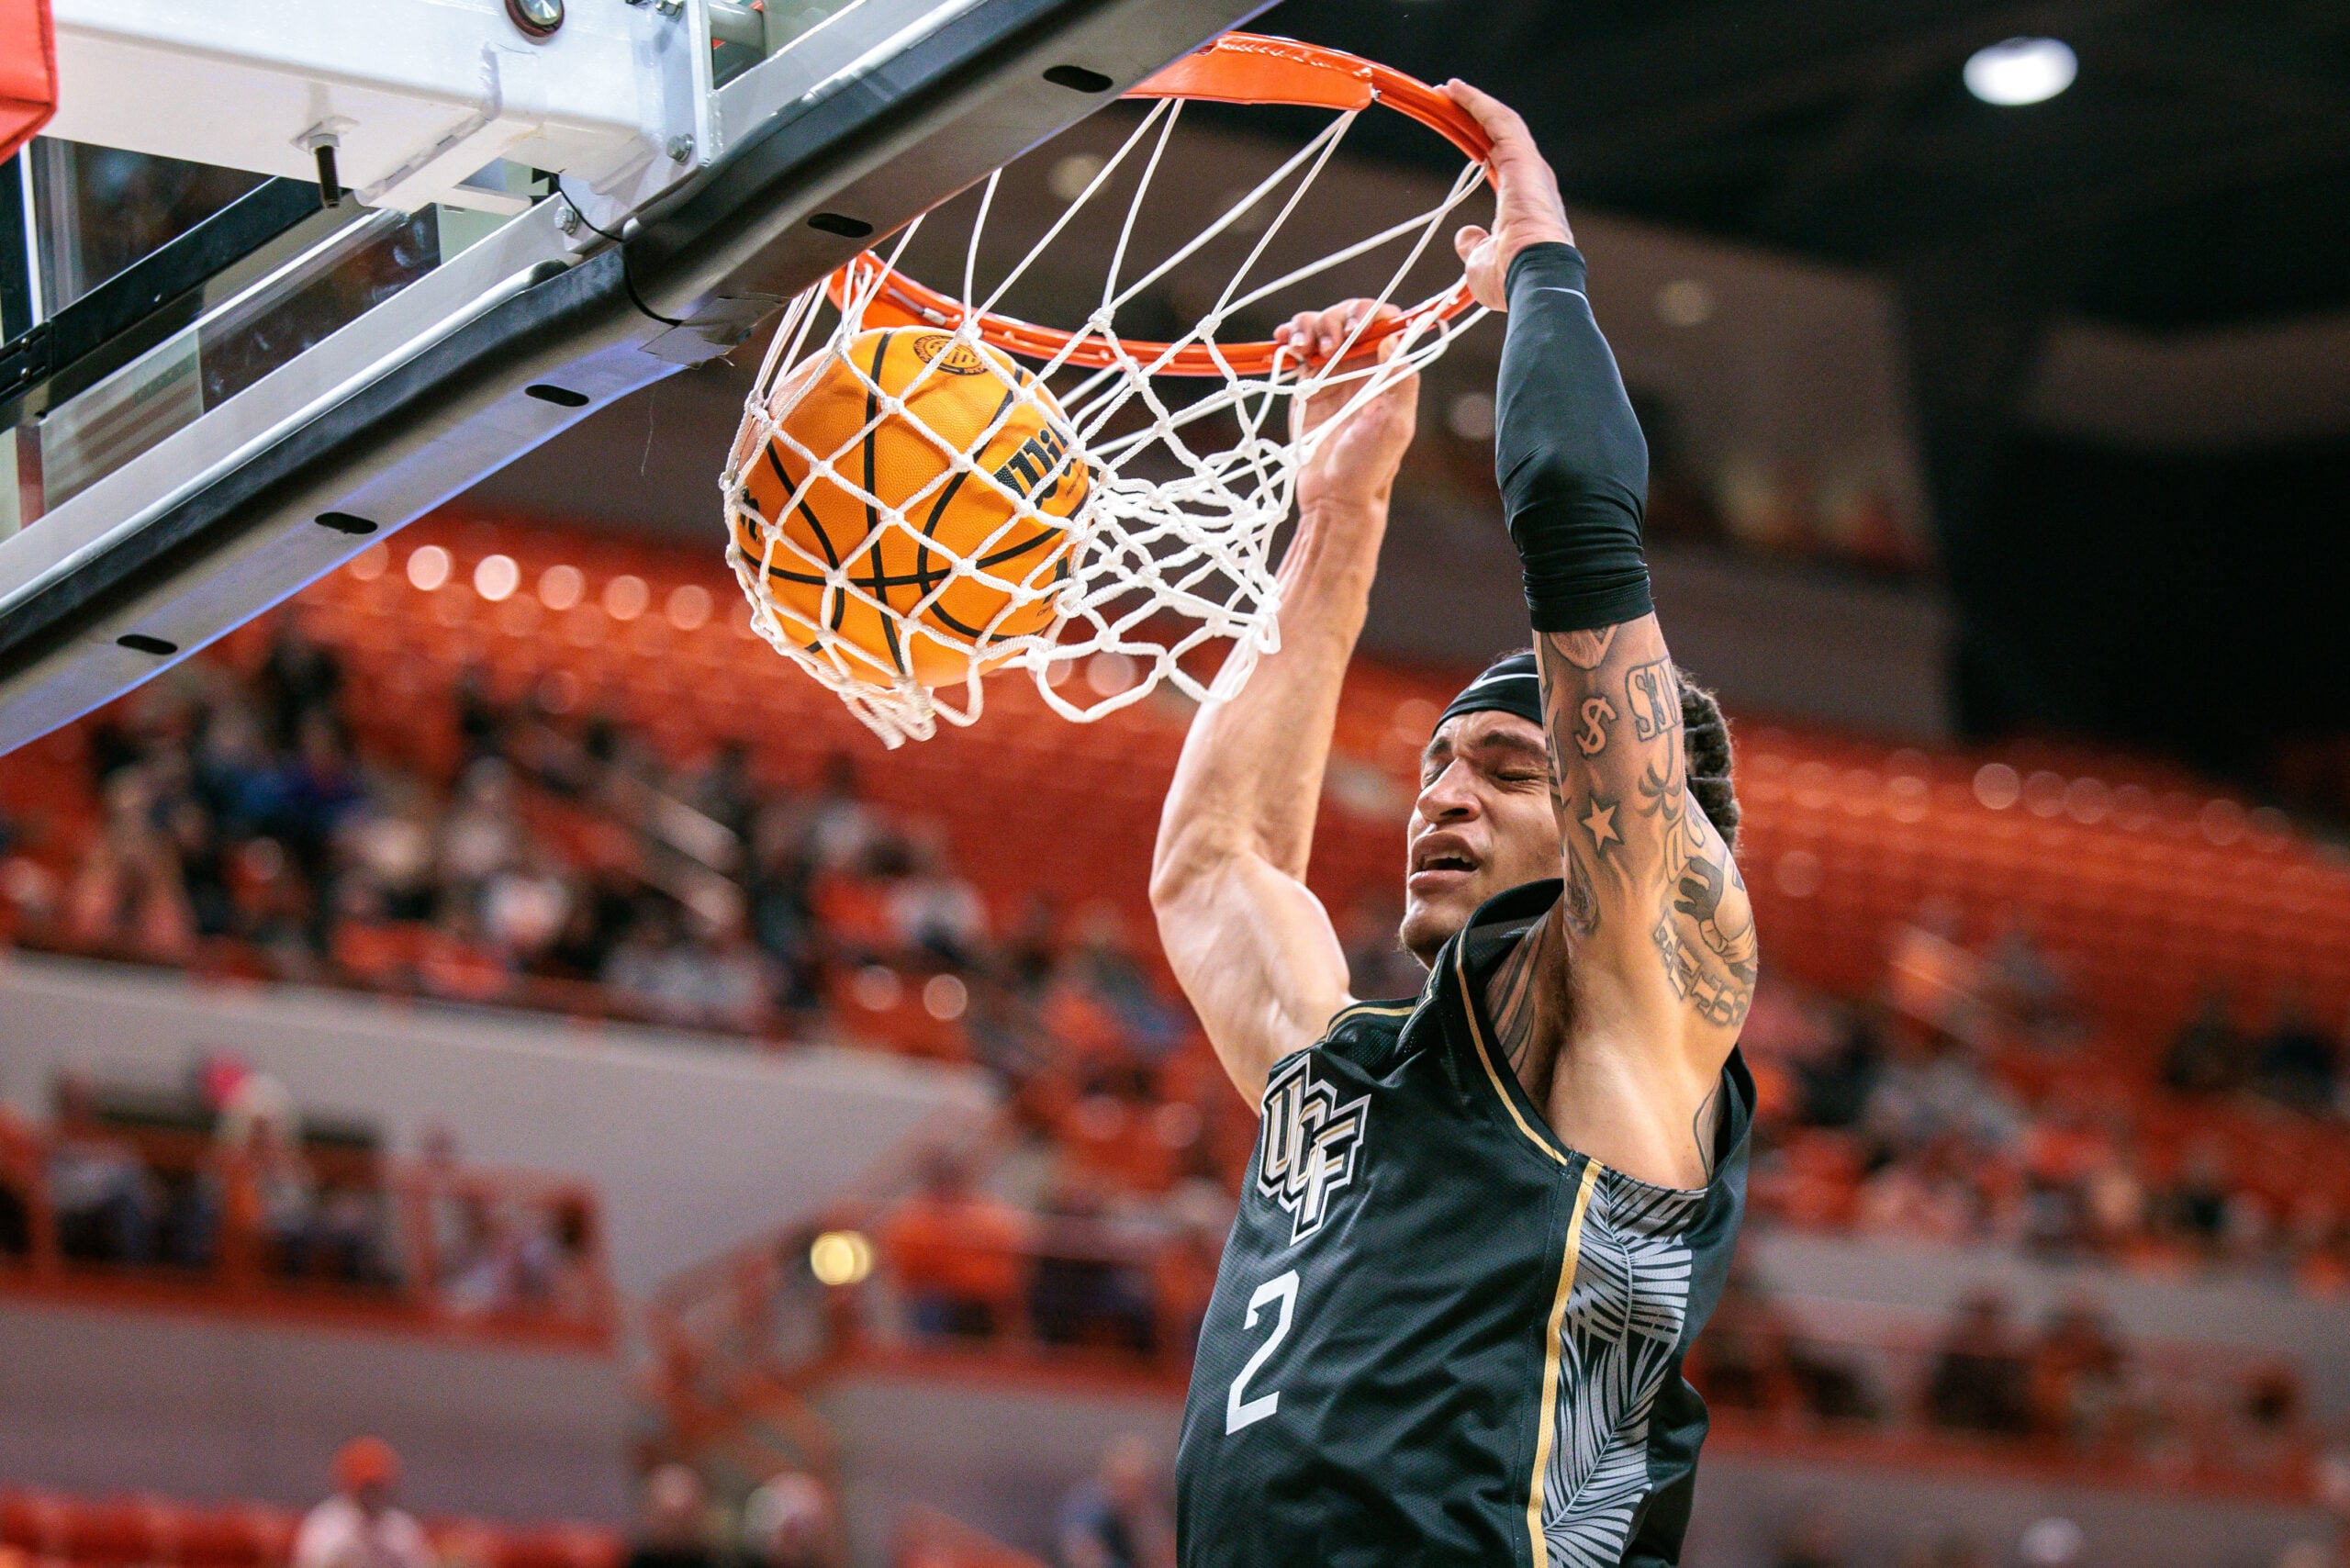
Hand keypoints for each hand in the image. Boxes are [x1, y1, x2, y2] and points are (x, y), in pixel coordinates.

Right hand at [1276, 300, 1419, 513]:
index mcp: (1386, 370)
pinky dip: (1290, 336)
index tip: (1354, 330)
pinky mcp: (1306, 385)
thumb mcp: (1395, 425)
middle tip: (1328, 345)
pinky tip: (1285, 342)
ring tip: (1303, 347)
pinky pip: (1298, 349)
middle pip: (1348, 317)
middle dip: (1335, 318)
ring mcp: (1332, 373)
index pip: (1383, 323)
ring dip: (1309, 325)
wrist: (1333, 495)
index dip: (1369, 315)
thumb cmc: (1370, 465)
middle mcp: (1361, 366)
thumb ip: (1399, 380)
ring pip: (1320, 326)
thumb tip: (1393, 336)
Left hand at [1444, 80, 1573, 311]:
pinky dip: (1478, 103)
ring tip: (1448, 89)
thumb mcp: (1481, 262)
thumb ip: (1474, 244)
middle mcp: (1532, 180)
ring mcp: (1531, 168)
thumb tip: (1465, 236)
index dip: (1479, 143)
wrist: (1534, 280)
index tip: (1458, 129)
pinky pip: (1500, 122)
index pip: (1499, 161)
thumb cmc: (1511, 280)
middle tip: (1446, 99)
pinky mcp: (1523, 160)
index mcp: (1524, 202)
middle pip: (1500, 136)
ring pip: (1502, 123)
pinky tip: (1457, 91)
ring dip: (1474, 103)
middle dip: (1474, 116)